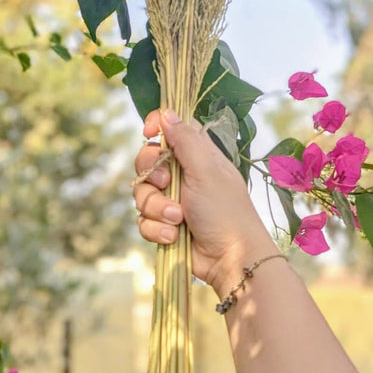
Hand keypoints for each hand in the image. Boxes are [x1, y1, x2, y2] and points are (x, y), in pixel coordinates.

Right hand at [134, 109, 274, 294]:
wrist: (230, 259)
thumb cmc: (225, 210)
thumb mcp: (206, 169)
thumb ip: (185, 140)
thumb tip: (166, 112)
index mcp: (196, 154)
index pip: (170, 128)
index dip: (155, 126)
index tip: (148, 133)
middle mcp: (182, 174)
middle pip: (147, 160)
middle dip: (152, 175)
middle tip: (168, 185)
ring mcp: (172, 200)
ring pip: (142, 193)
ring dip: (157, 208)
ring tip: (178, 219)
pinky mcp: (164, 224)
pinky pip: (143, 220)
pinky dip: (156, 228)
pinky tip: (173, 236)